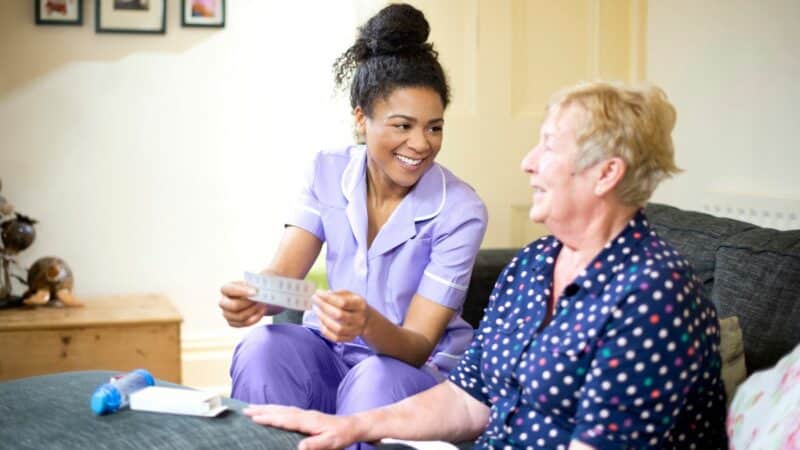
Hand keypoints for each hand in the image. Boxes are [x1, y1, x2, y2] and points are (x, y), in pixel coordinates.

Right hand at [218, 281, 267, 326]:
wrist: (253, 297)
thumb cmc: (250, 288)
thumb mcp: (251, 283)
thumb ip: (253, 285)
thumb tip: (259, 290)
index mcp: (226, 289)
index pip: (230, 290)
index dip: (242, 291)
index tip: (255, 291)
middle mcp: (223, 302)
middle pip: (233, 306)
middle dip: (248, 304)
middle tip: (259, 300)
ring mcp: (227, 313)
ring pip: (239, 316)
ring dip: (253, 311)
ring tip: (262, 305)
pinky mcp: (232, 322)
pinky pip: (244, 323)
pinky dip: (255, 318)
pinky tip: (261, 311)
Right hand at [244, 404, 359, 449]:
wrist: (351, 426)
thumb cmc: (340, 436)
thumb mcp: (330, 443)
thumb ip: (315, 445)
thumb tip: (299, 447)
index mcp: (308, 421)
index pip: (285, 419)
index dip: (269, 418)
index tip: (254, 417)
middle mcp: (304, 414)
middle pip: (279, 410)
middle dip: (262, 410)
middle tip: (244, 410)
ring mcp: (304, 413)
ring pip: (281, 408)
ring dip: (266, 408)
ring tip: (251, 408)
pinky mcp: (305, 415)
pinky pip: (285, 410)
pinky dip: (274, 409)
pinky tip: (269, 411)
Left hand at [313, 290, 371, 342]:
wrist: (367, 320)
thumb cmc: (354, 304)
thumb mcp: (350, 295)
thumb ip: (337, 294)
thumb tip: (323, 295)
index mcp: (360, 305)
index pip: (343, 303)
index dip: (328, 298)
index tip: (317, 293)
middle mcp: (360, 318)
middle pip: (339, 315)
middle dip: (324, 307)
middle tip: (315, 301)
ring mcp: (356, 330)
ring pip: (338, 329)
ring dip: (323, 319)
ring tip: (316, 310)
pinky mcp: (350, 338)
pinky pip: (336, 338)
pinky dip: (326, 331)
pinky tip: (321, 322)